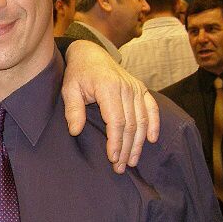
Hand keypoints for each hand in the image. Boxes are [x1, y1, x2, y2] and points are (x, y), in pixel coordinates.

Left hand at [62, 40, 159, 172]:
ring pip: (141, 120)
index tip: (112, 158)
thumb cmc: (78, 74)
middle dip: (126, 148)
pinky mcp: (141, 89)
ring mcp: (136, 88)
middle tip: (120, 167)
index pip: (116, 121)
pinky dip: (153, 124)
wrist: (91, 54)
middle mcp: (126, 88)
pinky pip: (151, 108)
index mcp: (108, 88)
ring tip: (131, 161)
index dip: (115, 142)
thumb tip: (75, 131)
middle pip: (130, 125)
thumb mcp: (69, 90)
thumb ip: (73, 110)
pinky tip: (151, 140)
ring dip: (138, 143)